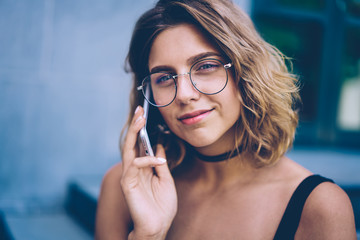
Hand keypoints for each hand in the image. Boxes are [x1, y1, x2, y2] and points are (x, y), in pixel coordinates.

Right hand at [121, 106, 177, 238]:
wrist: (158, 226)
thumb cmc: (162, 206)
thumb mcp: (166, 179)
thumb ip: (160, 163)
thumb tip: (160, 146)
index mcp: (143, 168)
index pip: (140, 145)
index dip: (141, 130)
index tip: (144, 115)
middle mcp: (134, 170)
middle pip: (131, 144)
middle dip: (134, 126)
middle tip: (139, 110)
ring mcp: (129, 176)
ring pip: (128, 150)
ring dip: (133, 133)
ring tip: (140, 119)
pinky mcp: (127, 184)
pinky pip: (133, 167)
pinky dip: (145, 160)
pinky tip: (158, 160)